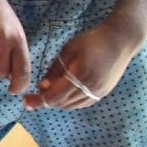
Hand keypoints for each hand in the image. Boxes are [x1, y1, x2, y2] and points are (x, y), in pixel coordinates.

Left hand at [26, 12, 146, 110]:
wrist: (120, 41)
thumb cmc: (91, 41)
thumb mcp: (68, 51)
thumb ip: (55, 71)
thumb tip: (42, 87)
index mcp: (79, 75)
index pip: (55, 96)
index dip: (39, 101)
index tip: (26, 102)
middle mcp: (90, 87)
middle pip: (63, 103)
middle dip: (46, 102)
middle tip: (32, 98)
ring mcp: (99, 92)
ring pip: (73, 105)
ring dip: (58, 103)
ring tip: (46, 96)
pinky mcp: (104, 92)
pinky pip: (83, 103)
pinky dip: (70, 102)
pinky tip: (62, 96)